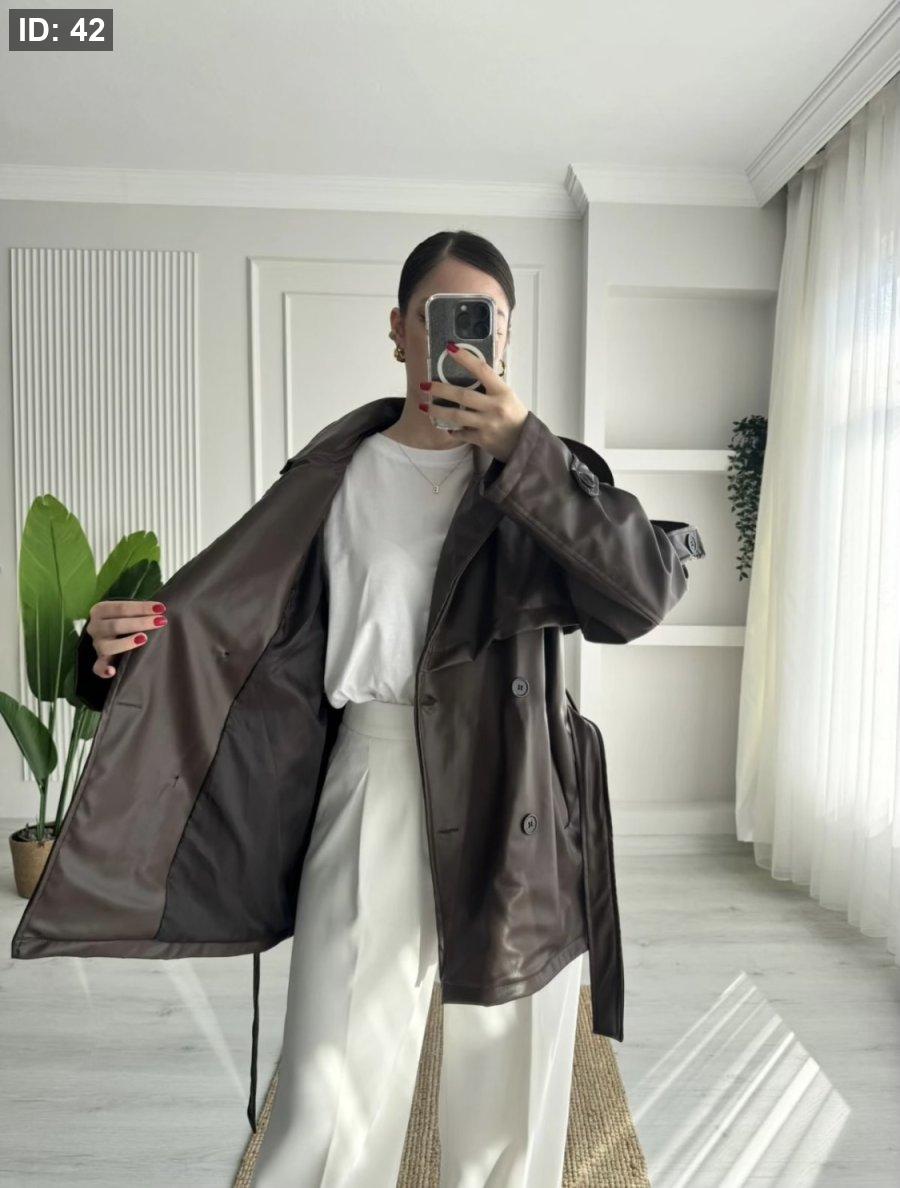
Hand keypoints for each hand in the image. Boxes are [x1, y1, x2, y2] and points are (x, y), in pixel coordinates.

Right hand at [86, 599, 167, 678]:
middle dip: (140, 623)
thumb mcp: (126, 610)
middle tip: (161, 621)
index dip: (141, 607)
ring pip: (107, 646)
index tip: (161, 608)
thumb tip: (161, 609)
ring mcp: (97, 645)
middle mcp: (95, 627)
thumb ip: (138, 609)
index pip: (120, 608)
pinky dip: (104, 670)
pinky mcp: (100, 661)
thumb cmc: (123, 618)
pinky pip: (98, 668)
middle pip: (115, 625)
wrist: (107, 633)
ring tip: (144, 639)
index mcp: (100, 610)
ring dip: (126, 643)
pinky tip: (113, 672)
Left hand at [419, 344, 527, 461]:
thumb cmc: (514, 414)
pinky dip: (452, 430)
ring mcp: (488, 424)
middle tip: (424, 385)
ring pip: (457, 416)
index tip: (449, 348)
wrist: (525, 443)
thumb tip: (467, 370)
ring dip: (438, 410)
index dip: (465, 358)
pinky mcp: (482, 439)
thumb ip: (490, 386)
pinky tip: (446, 427)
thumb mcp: (507, 396)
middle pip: (462, 395)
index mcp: (502, 391)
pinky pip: (462, 433)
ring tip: (424, 406)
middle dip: (440, 389)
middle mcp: (495, 406)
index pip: (482, 370)